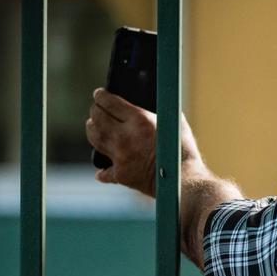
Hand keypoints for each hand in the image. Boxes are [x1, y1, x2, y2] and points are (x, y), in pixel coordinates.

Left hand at [85, 88, 203, 196]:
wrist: (183, 181)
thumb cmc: (184, 152)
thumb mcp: (175, 124)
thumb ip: (163, 113)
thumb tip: (160, 104)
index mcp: (139, 120)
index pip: (109, 102)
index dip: (101, 96)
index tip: (99, 94)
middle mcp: (125, 137)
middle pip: (98, 118)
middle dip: (95, 111)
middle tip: (96, 109)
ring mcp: (121, 156)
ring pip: (95, 139)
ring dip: (92, 131)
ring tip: (93, 127)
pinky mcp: (121, 174)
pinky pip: (105, 172)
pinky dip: (102, 171)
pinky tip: (101, 171)